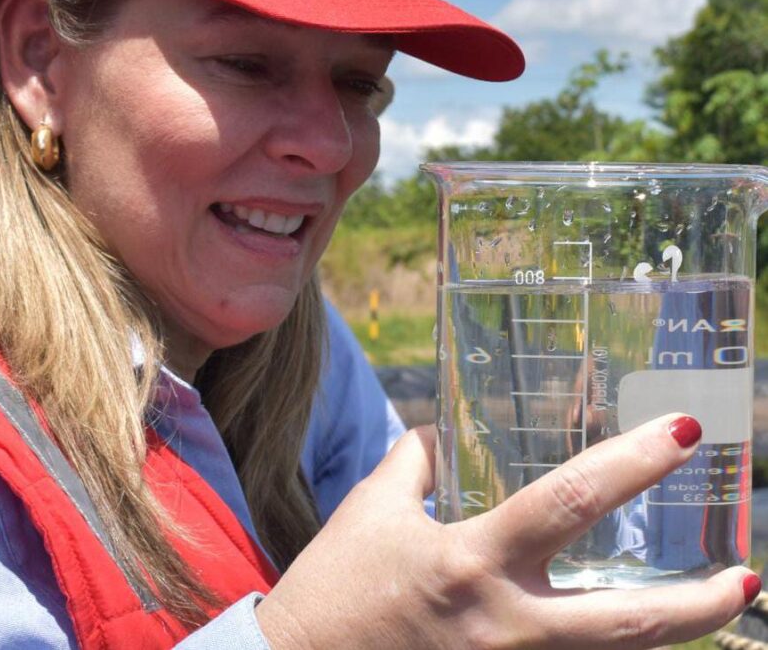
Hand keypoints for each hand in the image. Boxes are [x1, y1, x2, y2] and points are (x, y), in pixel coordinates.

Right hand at [256, 415, 756, 649]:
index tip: (685, 432)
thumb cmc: (335, 587)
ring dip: (675, 639)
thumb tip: (435, 435)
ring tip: (719, 610)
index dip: (634, 463)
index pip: (570, 500)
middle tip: (748, 573)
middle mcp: (505, 622)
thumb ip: (411, 467)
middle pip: (628, 620)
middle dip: (702, 602)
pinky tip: (635, 643)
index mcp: (471, 559)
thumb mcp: (369, 513)